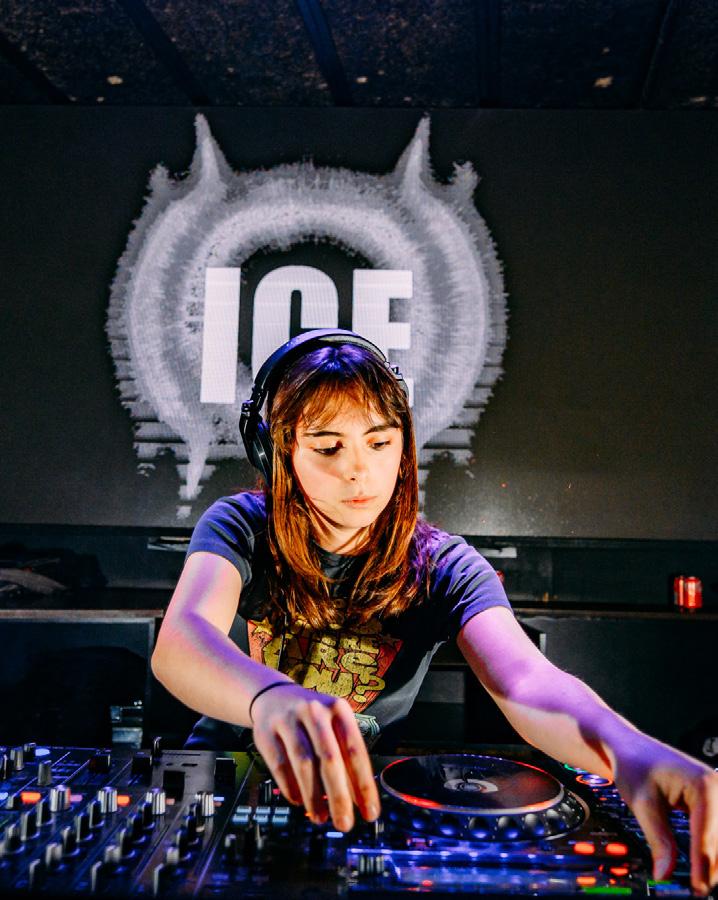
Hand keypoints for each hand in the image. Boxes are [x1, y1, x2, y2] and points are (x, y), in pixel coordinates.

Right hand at [249, 682, 380, 831]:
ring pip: (304, 764)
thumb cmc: (312, 719)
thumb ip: (345, 757)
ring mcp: (288, 720)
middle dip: (339, 796)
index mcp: (338, 709)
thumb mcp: (333, 726)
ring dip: (314, 797)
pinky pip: (280, 766)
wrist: (273, 696)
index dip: (364, 784)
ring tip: (321, 818)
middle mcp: (314, 711)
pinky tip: (300, 802)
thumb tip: (358, 799)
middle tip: (345, 824)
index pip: (355, 751)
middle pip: (329, 759)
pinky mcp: (265, 733)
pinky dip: (291, 788)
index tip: (369, 812)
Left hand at [612, 738, 717, 893]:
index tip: (696, 890)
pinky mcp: (714, 801)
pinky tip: (705, 866)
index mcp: (704, 785)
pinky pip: (716, 831)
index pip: (706, 836)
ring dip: (713, 860)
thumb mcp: (643, 805)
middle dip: (710, 867)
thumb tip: (664, 876)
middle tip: (697, 891)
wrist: (630, 747)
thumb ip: (658, 841)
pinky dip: (711, 848)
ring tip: (699, 882)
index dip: (701, 867)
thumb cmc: (633, 767)